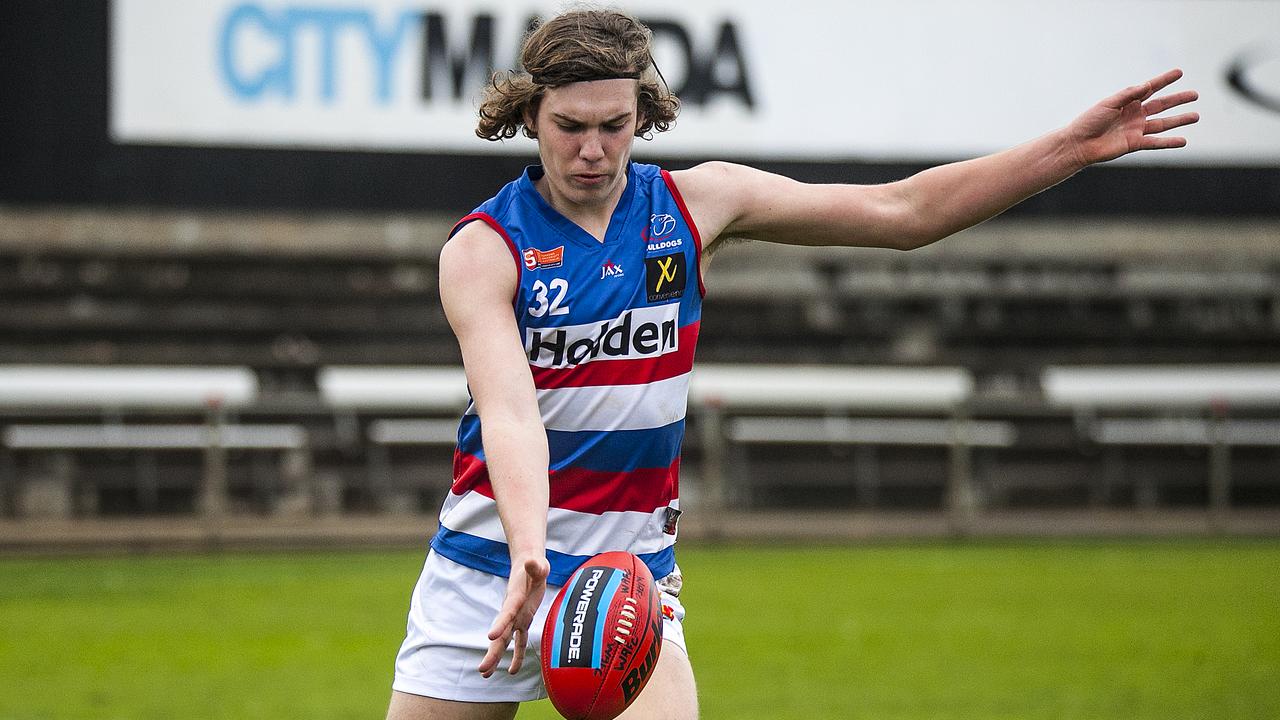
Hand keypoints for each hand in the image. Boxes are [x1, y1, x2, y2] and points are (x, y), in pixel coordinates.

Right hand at [478, 555, 550, 677]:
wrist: (529, 566)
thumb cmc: (535, 566)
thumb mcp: (539, 565)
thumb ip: (536, 566)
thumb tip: (532, 561)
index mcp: (514, 599)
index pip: (506, 614)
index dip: (499, 624)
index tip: (490, 636)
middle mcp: (512, 612)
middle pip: (501, 634)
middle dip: (492, 652)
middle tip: (482, 669)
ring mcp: (516, 618)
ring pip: (505, 641)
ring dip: (497, 657)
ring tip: (486, 674)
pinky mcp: (524, 621)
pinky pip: (519, 641)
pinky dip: (517, 655)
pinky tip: (513, 671)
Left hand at [1066, 68, 1199, 166]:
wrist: (1078, 143)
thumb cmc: (1089, 121)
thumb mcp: (1109, 103)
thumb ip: (1129, 94)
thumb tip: (1148, 85)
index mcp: (1128, 102)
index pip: (1150, 88)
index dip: (1165, 80)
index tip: (1179, 72)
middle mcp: (1135, 114)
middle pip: (1161, 105)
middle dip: (1178, 100)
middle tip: (1195, 94)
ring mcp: (1136, 129)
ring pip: (1163, 124)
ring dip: (1179, 120)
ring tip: (1196, 116)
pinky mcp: (1134, 144)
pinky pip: (1155, 142)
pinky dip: (1169, 142)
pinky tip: (1183, 141)